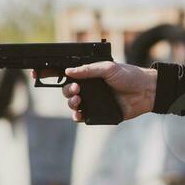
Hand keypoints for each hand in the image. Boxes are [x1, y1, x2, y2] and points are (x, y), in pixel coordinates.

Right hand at [37, 62, 156, 122]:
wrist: (146, 91)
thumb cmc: (130, 75)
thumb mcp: (108, 67)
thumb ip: (88, 69)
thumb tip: (69, 71)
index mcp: (88, 73)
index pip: (65, 72)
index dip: (50, 73)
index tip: (38, 73)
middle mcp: (88, 86)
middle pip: (66, 90)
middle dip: (66, 90)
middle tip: (76, 90)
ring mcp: (93, 99)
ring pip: (72, 103)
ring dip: (71, 102)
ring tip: (79, 99)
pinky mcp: (99, 112)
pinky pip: (82, 116)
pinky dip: (77, 115)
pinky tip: (79, 113)